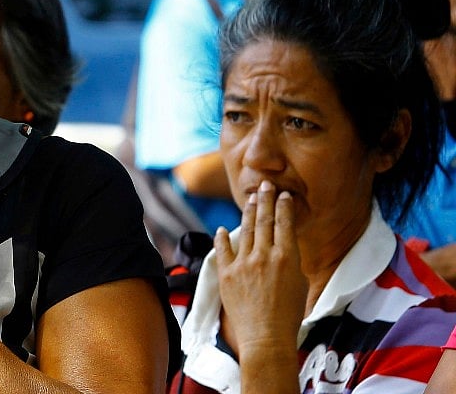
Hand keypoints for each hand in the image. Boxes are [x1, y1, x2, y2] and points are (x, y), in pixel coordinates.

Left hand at [215, 180, 306, 359]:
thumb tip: (283, 252)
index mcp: (287, 257)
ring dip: (248, 212)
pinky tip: (222, 229)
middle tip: (265, 185)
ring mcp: (243, 263)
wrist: (266, 337)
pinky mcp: (226, 274)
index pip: (284, 223)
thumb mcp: (300, 284)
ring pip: (245, 230)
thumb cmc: (289, 315)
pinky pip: (223, 249)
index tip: (283, 195)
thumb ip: (291, 262)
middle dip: (265, 200)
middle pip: (264, 220)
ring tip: (250, 199)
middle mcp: (264, 255)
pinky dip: (222, 237)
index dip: (283, 206)